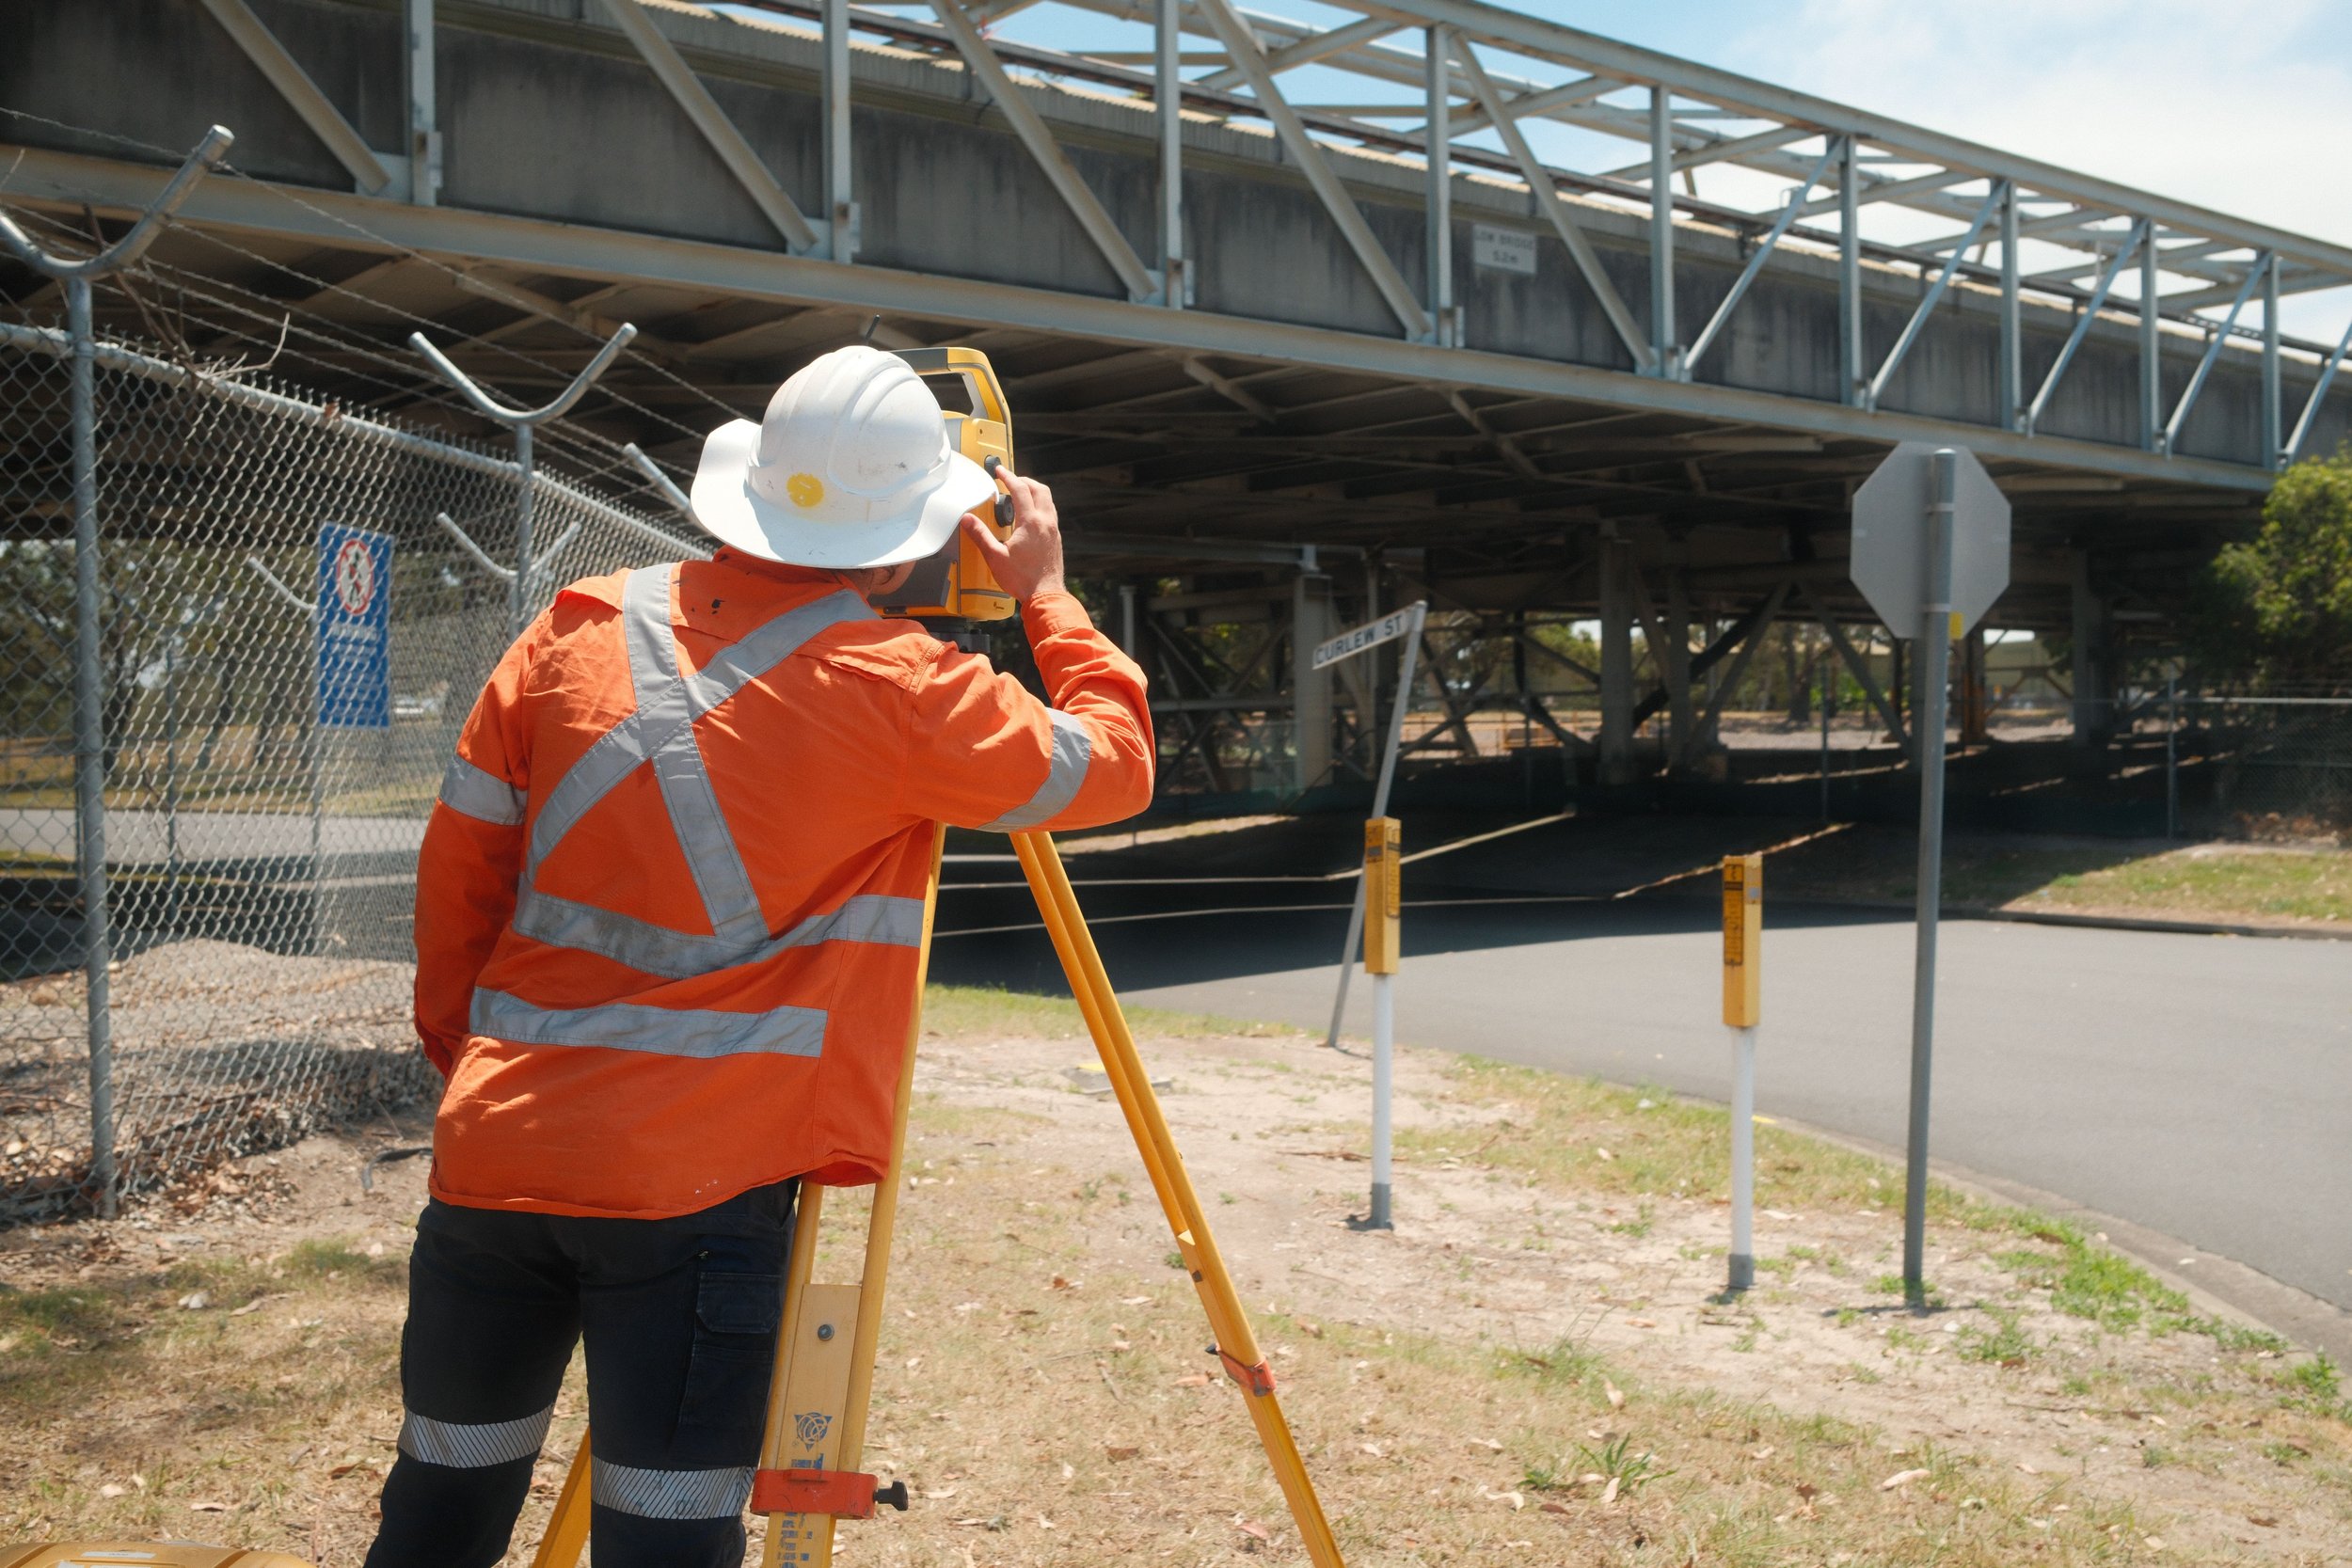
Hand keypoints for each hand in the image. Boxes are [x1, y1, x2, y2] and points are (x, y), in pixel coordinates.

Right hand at [959, 460, 1065, 600]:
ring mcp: (1053, 531)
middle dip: (1024, 480)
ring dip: (1034, 492)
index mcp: (1031, 522)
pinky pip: (1050, 513)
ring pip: (1048, 500)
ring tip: (1019, 494)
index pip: (1020, 490)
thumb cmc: (1022, 579)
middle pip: (1040, 489)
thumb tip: (967, 520)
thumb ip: (981, 535)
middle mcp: (1046, 522)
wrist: (1046, 595)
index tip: (999, 471)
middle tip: (1010, 480)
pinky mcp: (1056, 540)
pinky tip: (1029, 515)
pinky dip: (1040, 506)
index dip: (1008, 477)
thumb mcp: (995, 557)